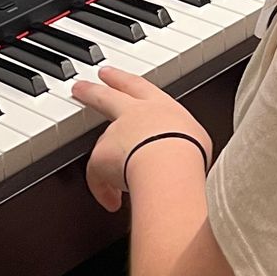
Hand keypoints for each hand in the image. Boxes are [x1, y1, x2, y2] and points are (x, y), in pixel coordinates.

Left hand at [74, 67, 212, 213]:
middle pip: (106, 97)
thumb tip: (186, 153)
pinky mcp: (101, 156)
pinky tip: (112, 202)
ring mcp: (115, 134)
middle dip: (92, 91)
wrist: (171, 164)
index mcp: (159, 105)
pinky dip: (104, 189)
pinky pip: (98, 177)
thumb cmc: (189, 151)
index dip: (122, 80)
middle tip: (80, 86)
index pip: (136, 86)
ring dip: (102, 155)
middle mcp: (134, 114)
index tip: (108, 73)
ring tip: (109, 177)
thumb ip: (183, 140)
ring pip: (101, 142)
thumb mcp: (196, 138)